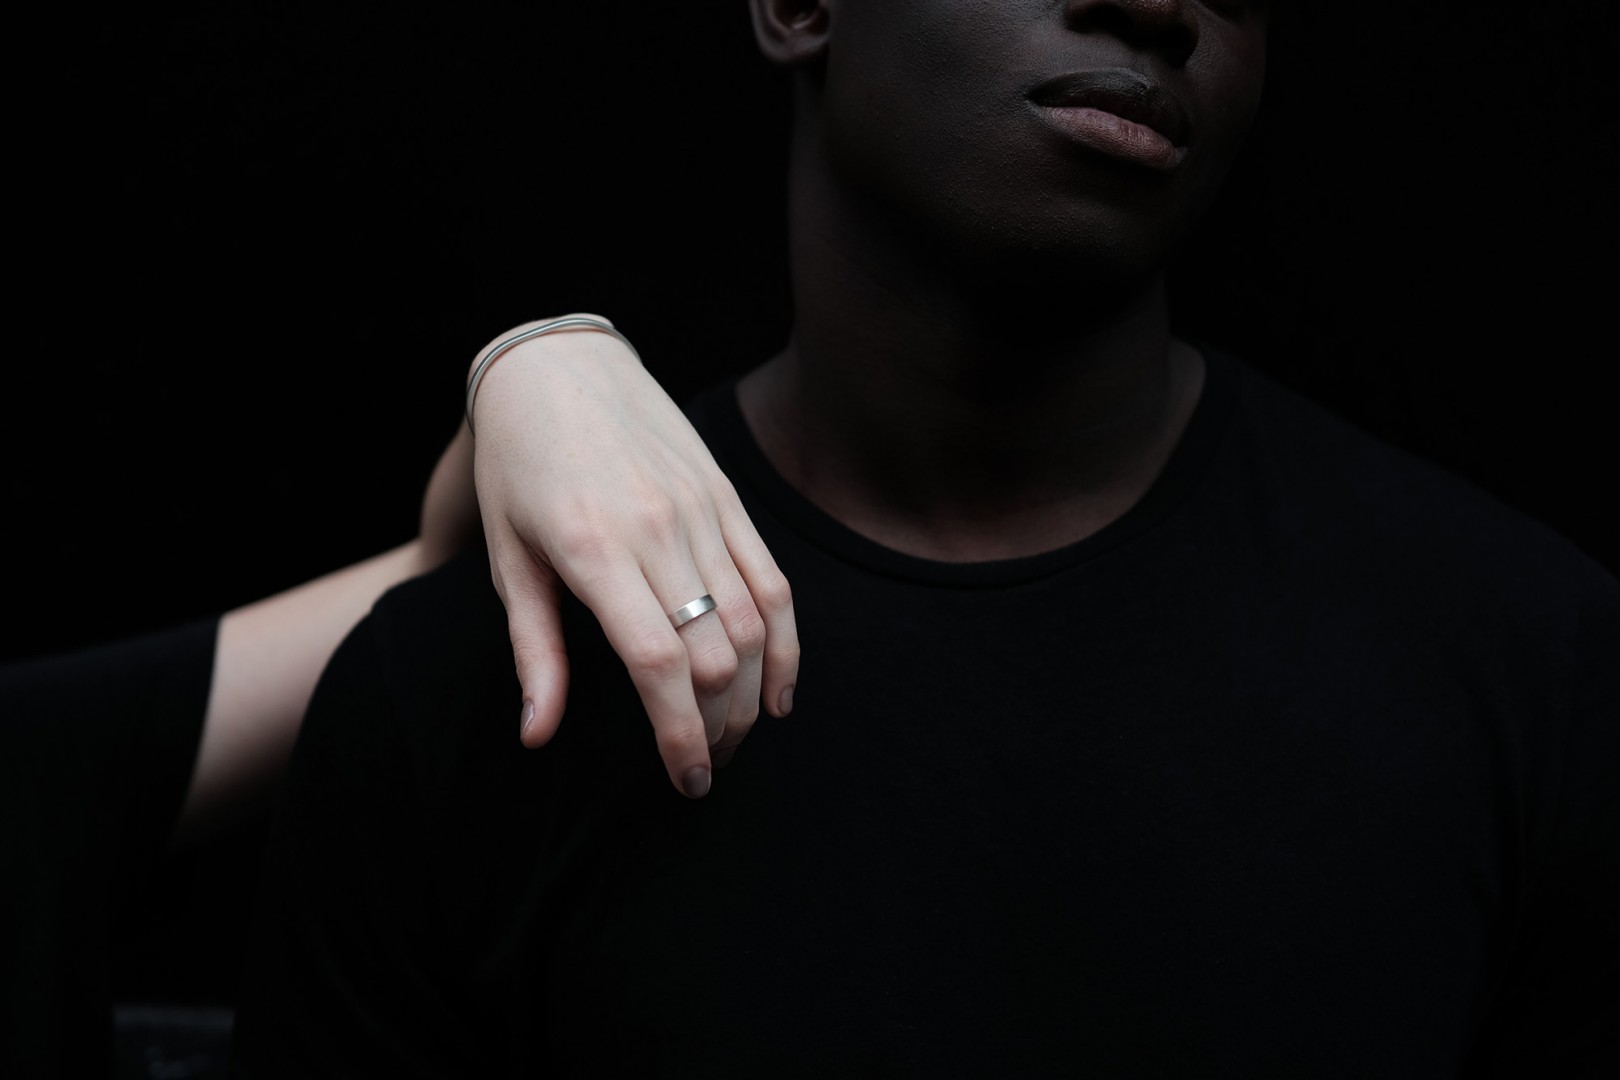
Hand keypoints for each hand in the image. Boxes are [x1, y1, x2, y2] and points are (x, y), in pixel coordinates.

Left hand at [467, 315, 798, 797]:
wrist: (558, 367)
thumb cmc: (519, 469)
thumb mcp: (506, 559)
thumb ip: (533, 652)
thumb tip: (536, 737)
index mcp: (593, 549)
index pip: (656, 663)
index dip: (678, 734)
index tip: (685, 780)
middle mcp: (658, 529)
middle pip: (715, 654)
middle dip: (718, 728)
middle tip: (704, 770)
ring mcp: (702, 510)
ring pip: (753, 624)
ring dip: (754, 696)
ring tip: (738, 738)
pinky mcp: (729, 498)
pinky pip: (774, 582)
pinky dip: (785, 644)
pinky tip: (779, 690)